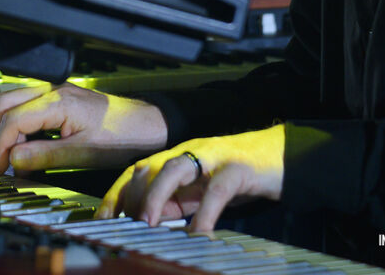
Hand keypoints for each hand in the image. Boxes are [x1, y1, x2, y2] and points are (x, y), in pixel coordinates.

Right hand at [0, 82, 167, 174]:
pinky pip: (28, 107)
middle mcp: (53, 90)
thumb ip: (45, 155)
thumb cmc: (124, 135)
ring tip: (11, 158)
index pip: (12, 119)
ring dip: (5, 128)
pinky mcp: (61, 99)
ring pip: (13, 102)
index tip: (0, 168)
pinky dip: (19, 126)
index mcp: (57, 101)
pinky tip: (27, 147)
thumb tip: (13, 160)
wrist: (149, 125)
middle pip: (4, 104)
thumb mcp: (84, 152)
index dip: (0, 146)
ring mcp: (56, 92)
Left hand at [97, 125, 284, 232]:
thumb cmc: (238, 175)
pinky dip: (205, 212)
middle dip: (130, 195)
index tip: (101, 217)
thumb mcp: (201, 191)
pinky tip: (199, 232)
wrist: (282, 155)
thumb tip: (147, 221)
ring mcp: (213, 157)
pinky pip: (217, 190)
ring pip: (175, 168)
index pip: (137, 170)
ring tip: (146, 222)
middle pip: (149, 166)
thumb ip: (176, 202)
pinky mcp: (238, 168)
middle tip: (120, 223)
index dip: (116, 192)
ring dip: (155, 195)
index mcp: (177, 157)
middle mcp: (189, 152)